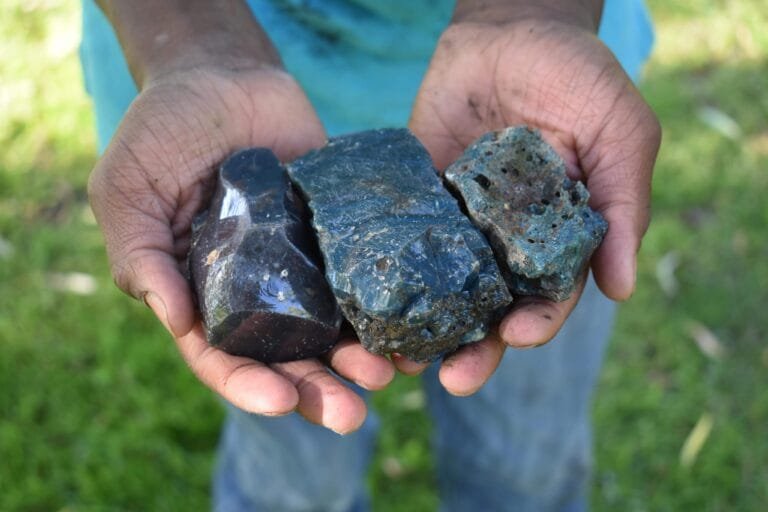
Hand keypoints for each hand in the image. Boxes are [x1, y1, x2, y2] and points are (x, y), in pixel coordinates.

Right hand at [88, 67, 393, 433]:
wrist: (222, 75)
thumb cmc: (161, 131)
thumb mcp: (128, 191)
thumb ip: (142, 255)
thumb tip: (178, 320)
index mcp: (202, 293)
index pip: (222, 356)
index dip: (248, 384)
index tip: (280, 400)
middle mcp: (256, 290)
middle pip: (287, 356)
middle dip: (318, 389)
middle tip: (352, 413)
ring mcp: (302, 263)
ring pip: (333, 327)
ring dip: (360, 357)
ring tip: (389, 373)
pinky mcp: (338, 231)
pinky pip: (364, 273)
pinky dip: (386, 302)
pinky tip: (414, 323)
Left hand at [406, 11, 660, 393]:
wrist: (507, 29)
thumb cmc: (575, 74)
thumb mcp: (619, 130)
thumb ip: (623, 204)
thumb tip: (624, 289)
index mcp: (555, 238)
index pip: (549, 296)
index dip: (536, 321)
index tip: (516, 335)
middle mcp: (505, 243)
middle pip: (489, 311)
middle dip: (474, 349)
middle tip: (451, 379)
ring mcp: (457, 226)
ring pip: (439, 292)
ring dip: (422, 329)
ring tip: (397, 360)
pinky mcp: (416, 203)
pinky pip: (397, 245)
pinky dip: (383, 278)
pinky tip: (364, 304)